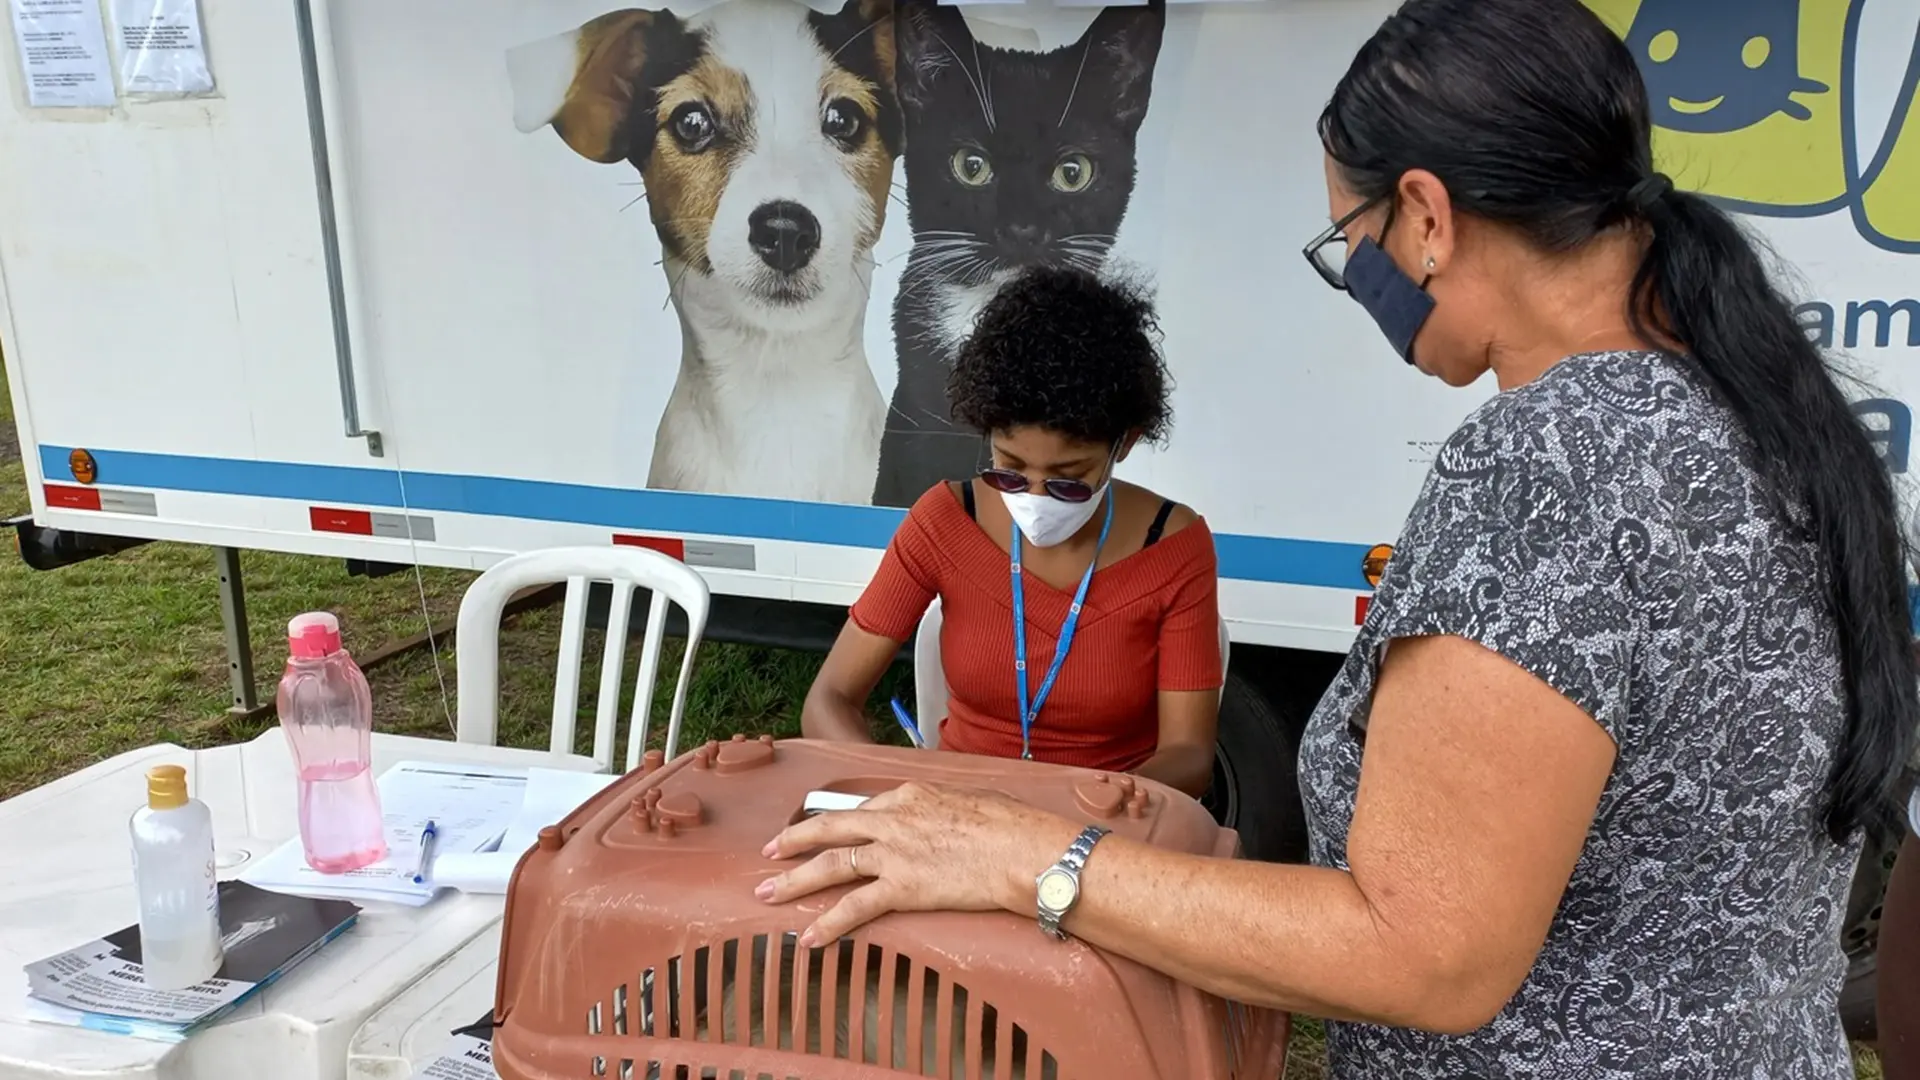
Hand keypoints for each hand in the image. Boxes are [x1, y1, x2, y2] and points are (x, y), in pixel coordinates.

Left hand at [756, 782, 1081, 945]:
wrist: (1022, 848)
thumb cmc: (1012, 825)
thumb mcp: (975, 801)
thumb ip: (951, 809)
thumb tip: (955, 818)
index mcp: (911, 795)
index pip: (863, 810)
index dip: (837, 822)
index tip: (820, 829)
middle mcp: (893, 820)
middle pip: (830, 828)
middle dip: (794, 840)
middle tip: (769, 851)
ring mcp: (893, 853)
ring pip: (830, 864)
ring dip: (794, 880)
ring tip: (767, 893)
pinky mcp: (901, 886)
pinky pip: (854, 907)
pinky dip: (828, 924)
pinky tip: (808, 938)